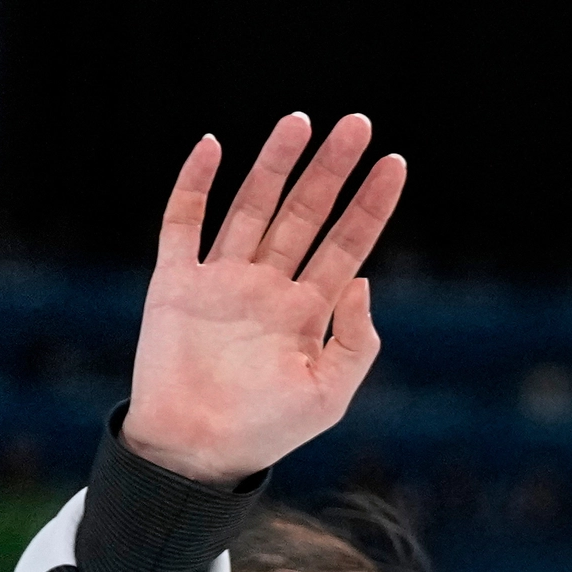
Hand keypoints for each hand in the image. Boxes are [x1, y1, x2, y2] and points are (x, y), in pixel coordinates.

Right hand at [118, 115, 406, 486]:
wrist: (196, 450)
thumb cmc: (267, 430)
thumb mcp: (330, 394)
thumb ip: (357, 340)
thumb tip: (363, 281)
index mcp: (308, 309)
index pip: (348, 243)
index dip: (371, 204)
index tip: (395, 164)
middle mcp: (268, 285)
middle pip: (306, 213)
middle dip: (331, 169)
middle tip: (358, 124)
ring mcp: (222, 279)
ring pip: (253, 205)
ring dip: (275, 164)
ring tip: (300, 121)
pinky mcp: (176, 282)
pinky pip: (184, 222)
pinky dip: (194, 183)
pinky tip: (214, 147)